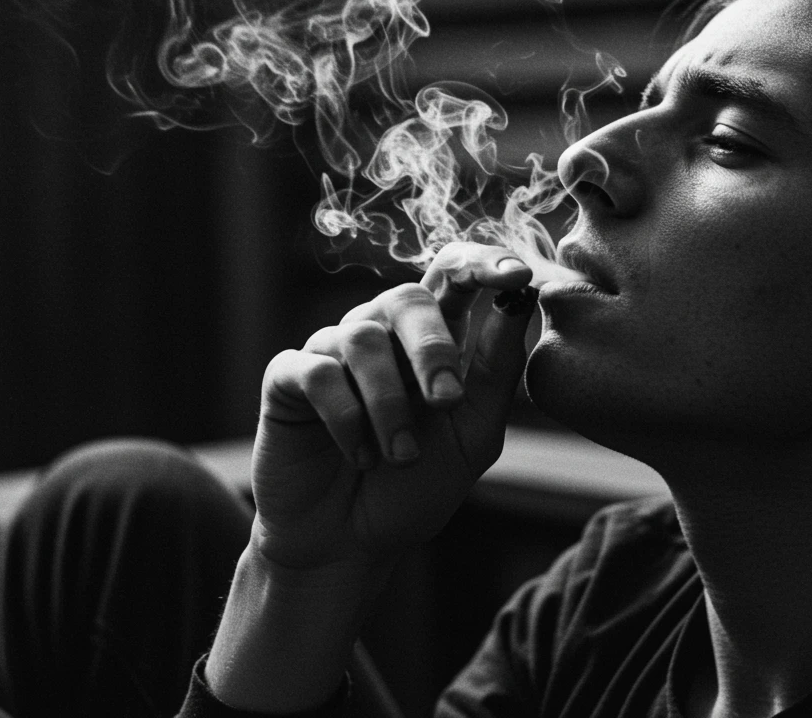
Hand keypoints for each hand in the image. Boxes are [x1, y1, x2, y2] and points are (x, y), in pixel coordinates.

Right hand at [250, 242, 536, 572]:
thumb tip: (523, 298)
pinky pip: (318, 372)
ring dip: (389, 404)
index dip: (483, 263)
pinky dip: (346, 418)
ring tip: (400, 456)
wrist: (347, 547)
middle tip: (447, 401)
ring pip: (361, 338)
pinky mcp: (288, 378)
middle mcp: (380, 334)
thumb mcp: (473, 435)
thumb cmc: (413, 489)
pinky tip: (360, 456)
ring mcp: (330, 352)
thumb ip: (496, 370)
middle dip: (432, 346)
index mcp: (429, 340)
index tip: (519, 276)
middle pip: (407, 296)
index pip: (453, 275)